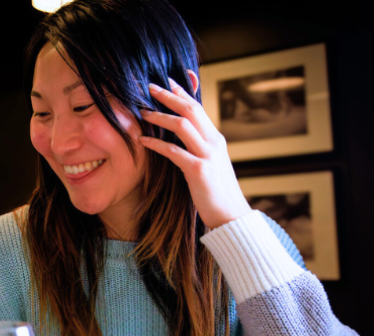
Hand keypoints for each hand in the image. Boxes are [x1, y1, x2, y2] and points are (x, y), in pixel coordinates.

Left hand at [139, 74, 251, 229]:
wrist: (230, 215)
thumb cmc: (216, 192)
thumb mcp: (210, 164)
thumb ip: (198, 148)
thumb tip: (181, 138)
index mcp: (216, 139)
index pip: (199, 107)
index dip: (183, 92)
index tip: (168, 81)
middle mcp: (214, 142)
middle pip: (191, 109)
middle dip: (169, 96)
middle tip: (151, 87)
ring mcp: (207, 155)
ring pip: (182, 125)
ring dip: (160, 116)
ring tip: (142, 112)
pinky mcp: (198, 170)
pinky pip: (174, 151)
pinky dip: (156, 143)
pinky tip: (142, 140)